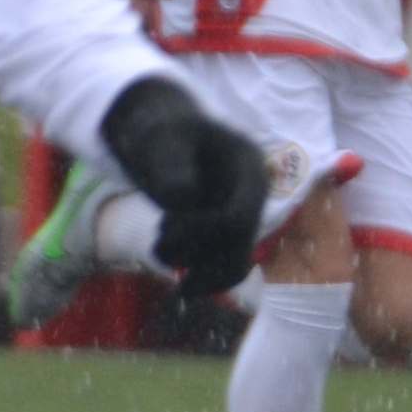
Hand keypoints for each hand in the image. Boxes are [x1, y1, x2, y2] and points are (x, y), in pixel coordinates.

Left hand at [100, 75, 265, 299]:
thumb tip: (183, 197)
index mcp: (249, 167)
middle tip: (158, 244)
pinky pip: (228, 270)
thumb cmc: (163, 133)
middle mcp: (253, 195)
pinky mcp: (231, 233)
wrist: (164, 140)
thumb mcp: (161, 140)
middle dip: (195, 252)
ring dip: (195, 268)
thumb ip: (170, 164)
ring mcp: (245, 215)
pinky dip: (202, 277)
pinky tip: (176, 269)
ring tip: (159, 248)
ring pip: (235, 264)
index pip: (241, 216)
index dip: (205, 232)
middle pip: (240, 244)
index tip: (167, 227)